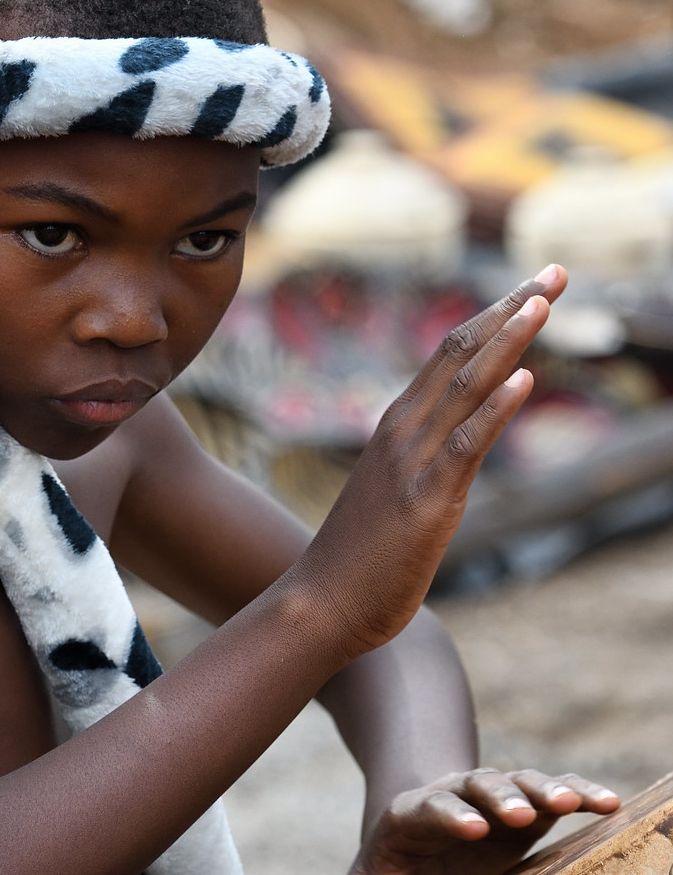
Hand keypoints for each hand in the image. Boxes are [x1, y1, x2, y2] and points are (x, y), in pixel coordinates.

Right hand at [290, 266, 563, 658]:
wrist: (322, 603)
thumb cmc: (359, 558)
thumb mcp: (396, 494)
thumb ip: (426, 462)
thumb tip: (459, 448)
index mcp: (396, 427)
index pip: (449, 355)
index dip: (494, 316)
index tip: (533, 286)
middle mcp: (402, 432)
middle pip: (459, 354)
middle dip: (510, 310)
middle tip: (553, 271)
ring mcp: (411, 464)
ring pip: (464, 388)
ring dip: (507, 342)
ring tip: (543, 303)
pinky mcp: (425, 501)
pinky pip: (465, 446)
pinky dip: (495, 410)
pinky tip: (524, 380)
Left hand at [325, 767, 618, 874]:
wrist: (420, 831)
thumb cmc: (395, 866)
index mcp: (412, 815)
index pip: (428, 809)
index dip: (449, 815)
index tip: (472, 828)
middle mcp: (455, 796)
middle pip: (476, 788)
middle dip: (499, 799)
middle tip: (523, 815)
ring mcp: (492, 798)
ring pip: (519, 783)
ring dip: (546, 790)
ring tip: (576, 803)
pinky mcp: (527, 807)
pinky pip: (554, 792)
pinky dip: (579, 792)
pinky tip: (607, 803)